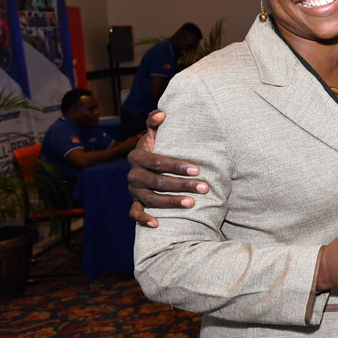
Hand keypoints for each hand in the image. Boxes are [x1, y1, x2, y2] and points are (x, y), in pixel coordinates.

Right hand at [128, 110, 208, 227]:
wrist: (148, 164)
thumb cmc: (158, 146)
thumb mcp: (156, 134)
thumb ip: (155, 122)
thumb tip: (163, 114)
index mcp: (138, 156)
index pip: (157, 162)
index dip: (177, 166)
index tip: (197, 170)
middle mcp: (133, 174)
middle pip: (158, 182)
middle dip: (182, 185)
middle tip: (204, 188)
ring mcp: (134, 190)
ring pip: (150, 199)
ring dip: (171, 202)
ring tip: (192, 204)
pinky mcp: (135, 202)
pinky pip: (135, 213)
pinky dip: (144, 219)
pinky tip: (157, 223)